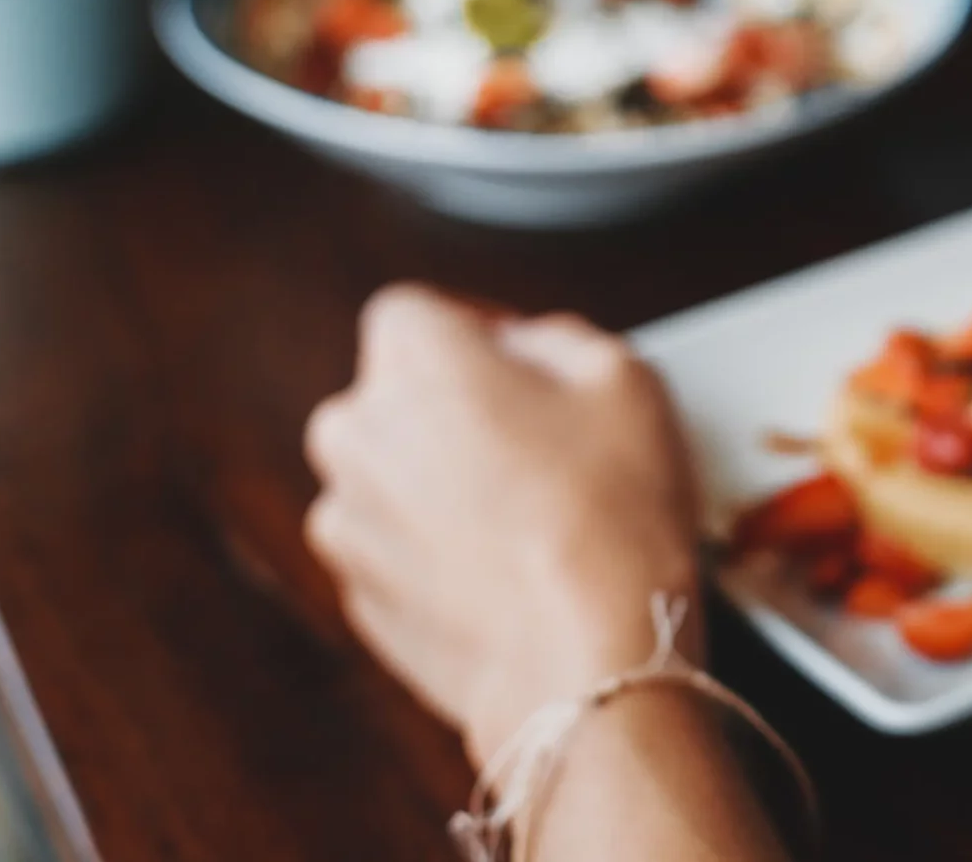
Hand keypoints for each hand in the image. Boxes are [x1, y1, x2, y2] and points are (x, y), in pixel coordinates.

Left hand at [303, 286, 702, 762]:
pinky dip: (440, 553)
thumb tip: (527, 350)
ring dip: (444, 484)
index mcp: (411, 358)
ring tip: (532, 517)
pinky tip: (512, 571)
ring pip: (394, 476)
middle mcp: (356, 432)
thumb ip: (556, 337)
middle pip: (398, 396)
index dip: (476, 332)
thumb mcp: (623, 373)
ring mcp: (347, 522)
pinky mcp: (360, 598)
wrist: (586, 659)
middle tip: (541, 444)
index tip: (524, 366)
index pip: (419, 312)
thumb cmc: (609, 515)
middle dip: (456, 410)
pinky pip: (399, 550)